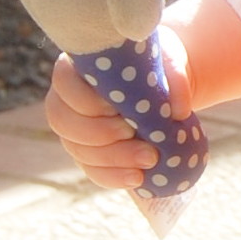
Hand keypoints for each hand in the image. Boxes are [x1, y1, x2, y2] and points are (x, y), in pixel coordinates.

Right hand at [43, 27, 193, 190]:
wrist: (163, 92)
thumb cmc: (156, 68)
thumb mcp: (168, 61)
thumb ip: (175, 77)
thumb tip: (177, 112)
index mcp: (77, 67)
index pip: (63, 83)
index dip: (85, 100)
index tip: (115, 108)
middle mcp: (67, 100)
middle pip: (63, 122)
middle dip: (99, 133)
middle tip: (133, 134)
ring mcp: (75, 131)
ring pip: (78, 150)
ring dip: (112, 159)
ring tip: (149, 159)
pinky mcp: (89, 155)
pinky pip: (92, 171)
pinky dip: (113, 177)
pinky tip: (137, 178)